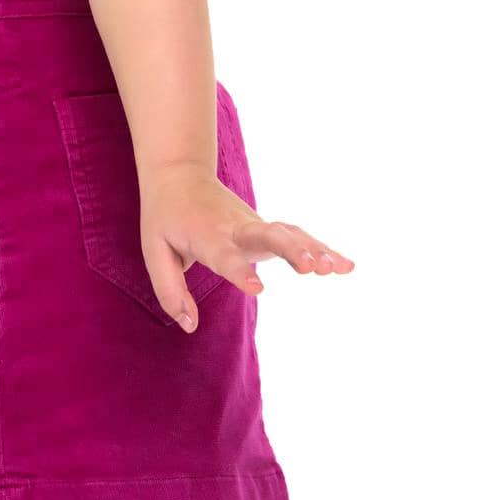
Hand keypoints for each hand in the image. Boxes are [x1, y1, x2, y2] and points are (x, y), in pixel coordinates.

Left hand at [139, 165, 354, 332]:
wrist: (180, 173)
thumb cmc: (165, 217)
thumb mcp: (154, 250)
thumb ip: (170, 290)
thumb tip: (190, 326)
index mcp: (207, 235)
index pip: (226, 255)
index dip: (241, 271)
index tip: (258, 289)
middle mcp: (236, 228)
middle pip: (268, 236)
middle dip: (291, 251)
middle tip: (313, 268)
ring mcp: (254, 225)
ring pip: (289, 233)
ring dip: (314, 249)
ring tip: (342, 268)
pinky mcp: (266, 228)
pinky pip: (296, 236)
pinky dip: (321, 247)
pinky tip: (346, 265)